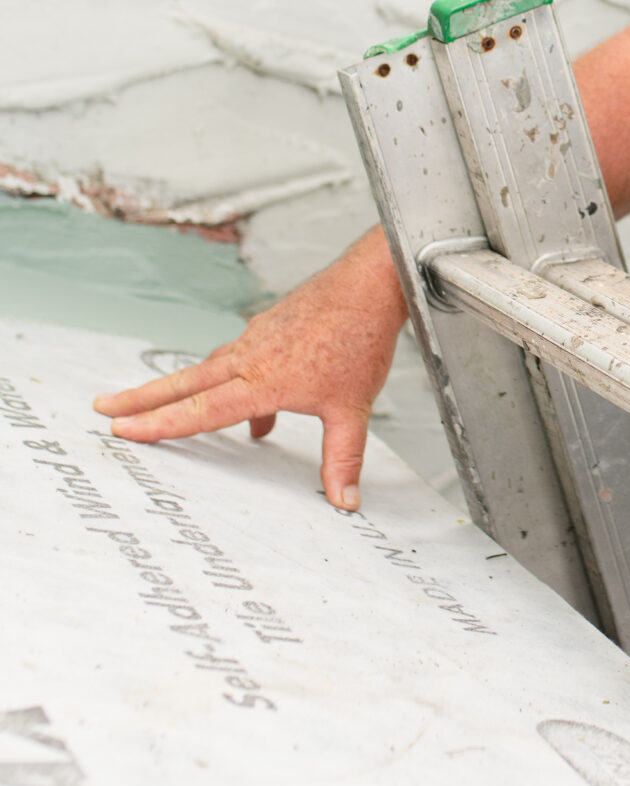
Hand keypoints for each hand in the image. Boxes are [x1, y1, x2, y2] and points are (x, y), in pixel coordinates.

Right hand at [92, 228, 407, 512]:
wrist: (369, 284)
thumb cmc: (359, 340)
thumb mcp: (352, 409)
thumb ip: (343, 458)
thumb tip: (344, 502)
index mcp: (262, 380)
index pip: (201, 410)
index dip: (160, 425)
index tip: (122, 429)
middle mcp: (250, 357)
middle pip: (184, 383)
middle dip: (141, 399)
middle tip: (104, 409)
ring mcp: (257, 339)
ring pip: (207, 369)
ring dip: (178, 388)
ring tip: (154, 407)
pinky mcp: (269, 328)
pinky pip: (236, 359)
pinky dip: (227, 381)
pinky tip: (254, 410)